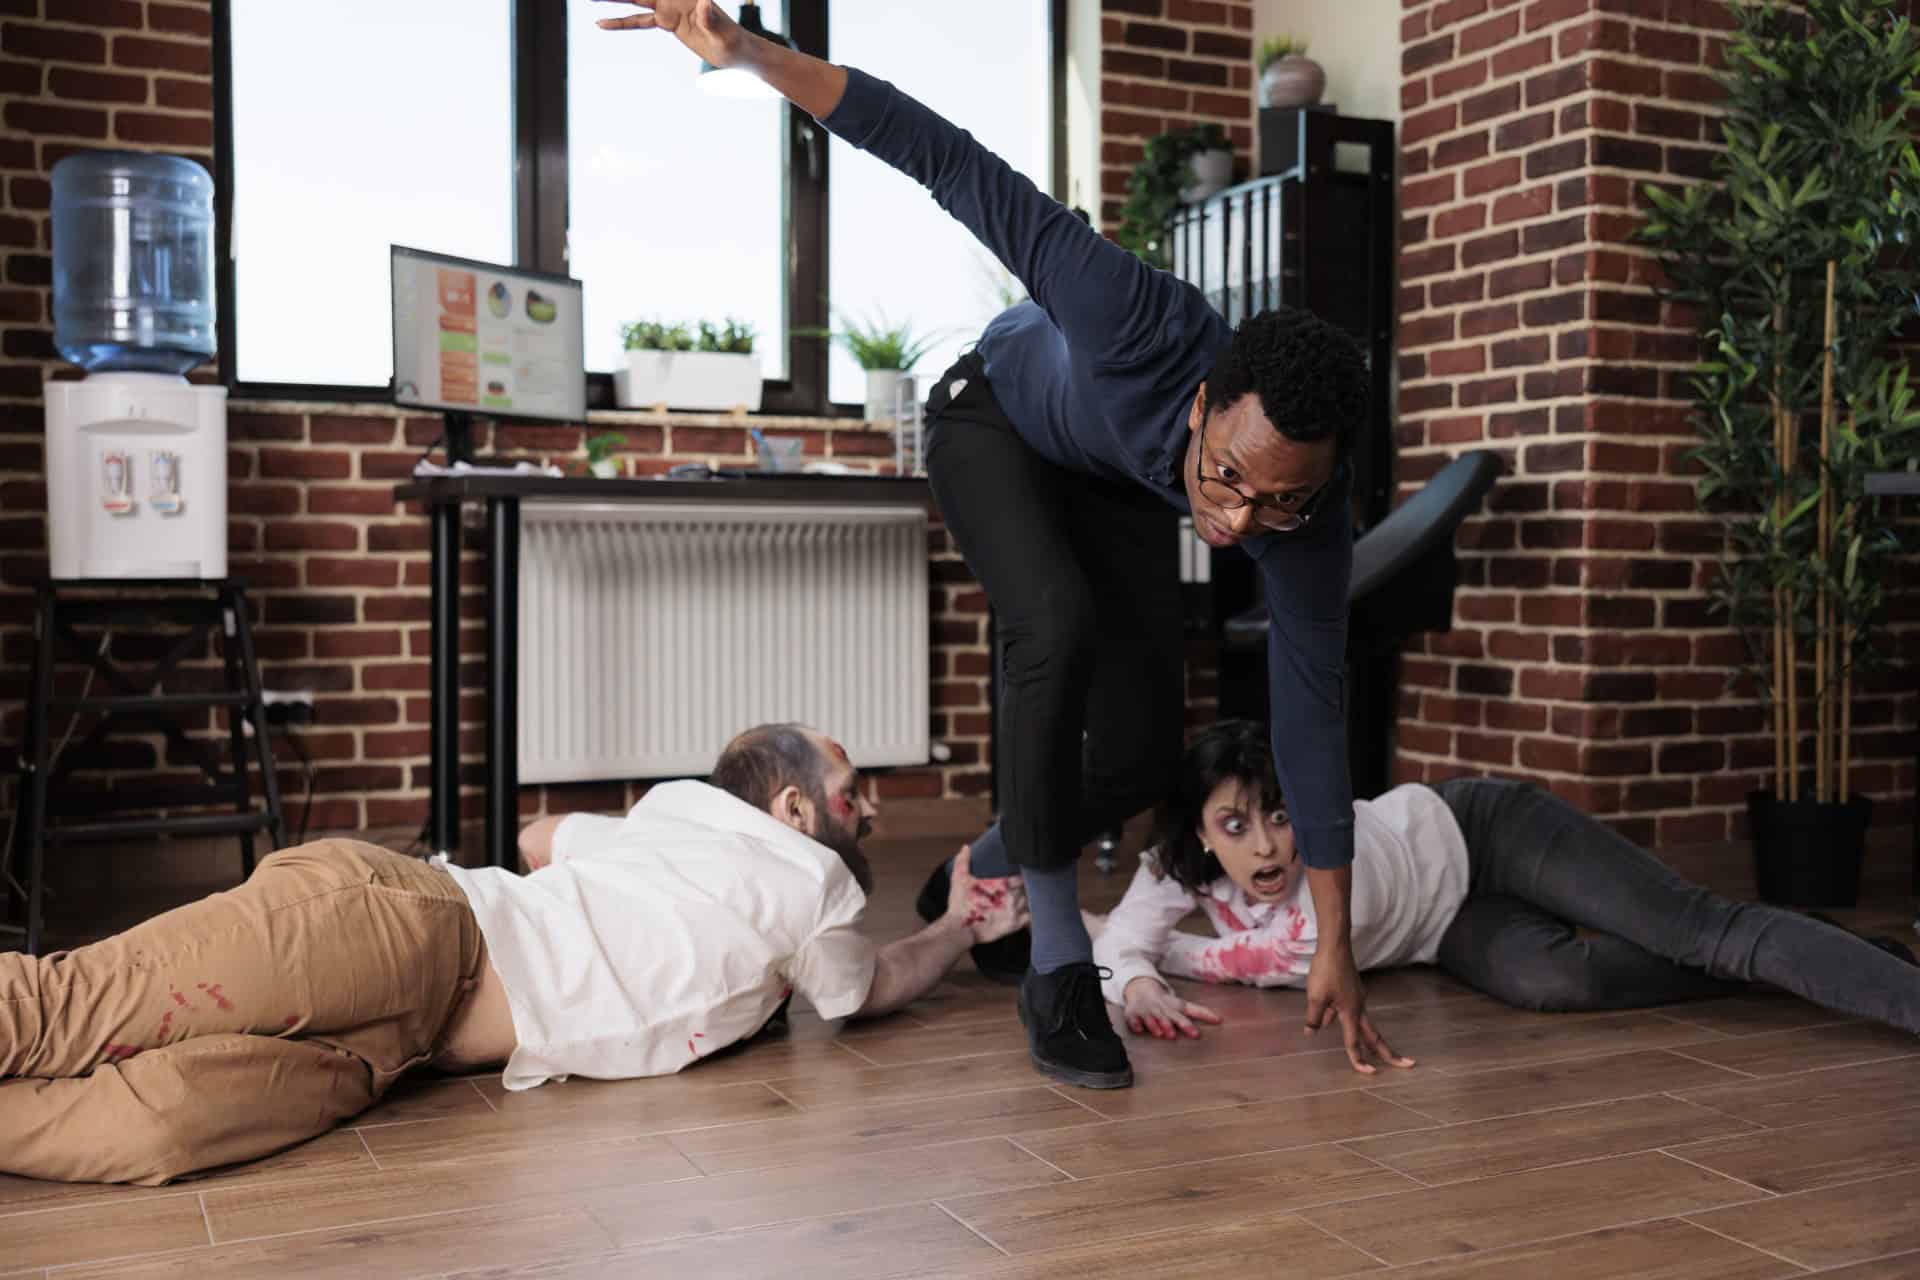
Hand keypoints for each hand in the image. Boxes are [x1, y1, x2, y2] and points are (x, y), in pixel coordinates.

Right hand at [594, 0, 745, 68]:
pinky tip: (601, 23)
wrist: (737, 53)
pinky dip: (621, 23)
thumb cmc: (734, 42)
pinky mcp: (668, 23)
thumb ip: (712, 19)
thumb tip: (704, 4)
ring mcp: (669, 8)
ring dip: (615, 0)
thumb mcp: (724, 34)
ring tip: (590, 0)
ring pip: (635, 2)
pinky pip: (640, 22)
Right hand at [945, 845, 1028, 944]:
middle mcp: (1012, 897)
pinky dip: (1030, 914)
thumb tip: (966, 848)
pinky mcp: (1014, 926)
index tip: (1020, 874)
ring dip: (1028, 898)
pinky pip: (1030, 918)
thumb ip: (963, 862)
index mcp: (1002, 884)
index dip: (1022, 875)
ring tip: (1025, 897)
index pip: (1022, 876)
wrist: (959, 930)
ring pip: (1031, 901)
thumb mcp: (959, 880)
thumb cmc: (960, 905)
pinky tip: (1027, 911)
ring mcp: (1014, 912)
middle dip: (1025, 886)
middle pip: (1028, 888)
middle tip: (1022, 885)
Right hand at [1123, 977, 1221, 1039]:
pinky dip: (1135, 1024)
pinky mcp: (1133, 1013)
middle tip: (1175, 1034)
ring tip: (1160, 1033)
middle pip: (1168, 1018)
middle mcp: (1161, 1010)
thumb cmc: (1165, 1003)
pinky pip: (1133, 1019)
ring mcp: (1147, 1011)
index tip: (1199, 1032)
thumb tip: (1220, 1019)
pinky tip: (1138, 1029)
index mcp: (1174, 1008)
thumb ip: (1200, 1012)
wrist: (1141, 989)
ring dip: (1155, 1025)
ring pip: (1151, 1018)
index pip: (1185, 1015)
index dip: (1191, 1024)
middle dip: (1172, 1025)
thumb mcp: (1182, 1005)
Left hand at [1303, 943, 1413, 1073]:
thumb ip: (1314, 1018)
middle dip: (1388, 1052)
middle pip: (1374, 1036)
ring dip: (1365, 1038)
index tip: (1369, 1073)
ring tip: (1368, 1048)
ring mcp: (1358, 999)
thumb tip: (1311, 1033)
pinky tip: (1329, 1013)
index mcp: (1351, 1012)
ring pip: (1363, 1024)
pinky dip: (1344, 1018)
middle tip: (1407, 1064)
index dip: (1359, 1059)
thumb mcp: (1315, 997)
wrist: (1334, 946)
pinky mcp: (1353, 991)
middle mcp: (1359, 1007)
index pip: (1355, 1042)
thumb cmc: (1325, 971)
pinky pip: (1350, 1010)